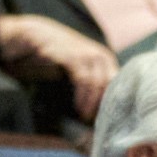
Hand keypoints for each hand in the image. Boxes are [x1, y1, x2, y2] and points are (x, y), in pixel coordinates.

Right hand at [0, 14, 117, 119]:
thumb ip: (93, 80)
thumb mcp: (81, 64)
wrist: (37, 34)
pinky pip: (83, 80)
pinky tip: (79, 107)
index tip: (109, 119)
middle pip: (110, 86)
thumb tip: (103, 108)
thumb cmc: (60, 54)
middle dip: (104, 106)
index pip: (119, 84)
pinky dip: (82, 97)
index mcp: (106, 58)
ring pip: (97, 85)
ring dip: (92, 104)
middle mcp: (100, 55)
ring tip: (85, 117)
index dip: (114, 102)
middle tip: (97, 122)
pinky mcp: (72, 57)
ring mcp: (87, 54)